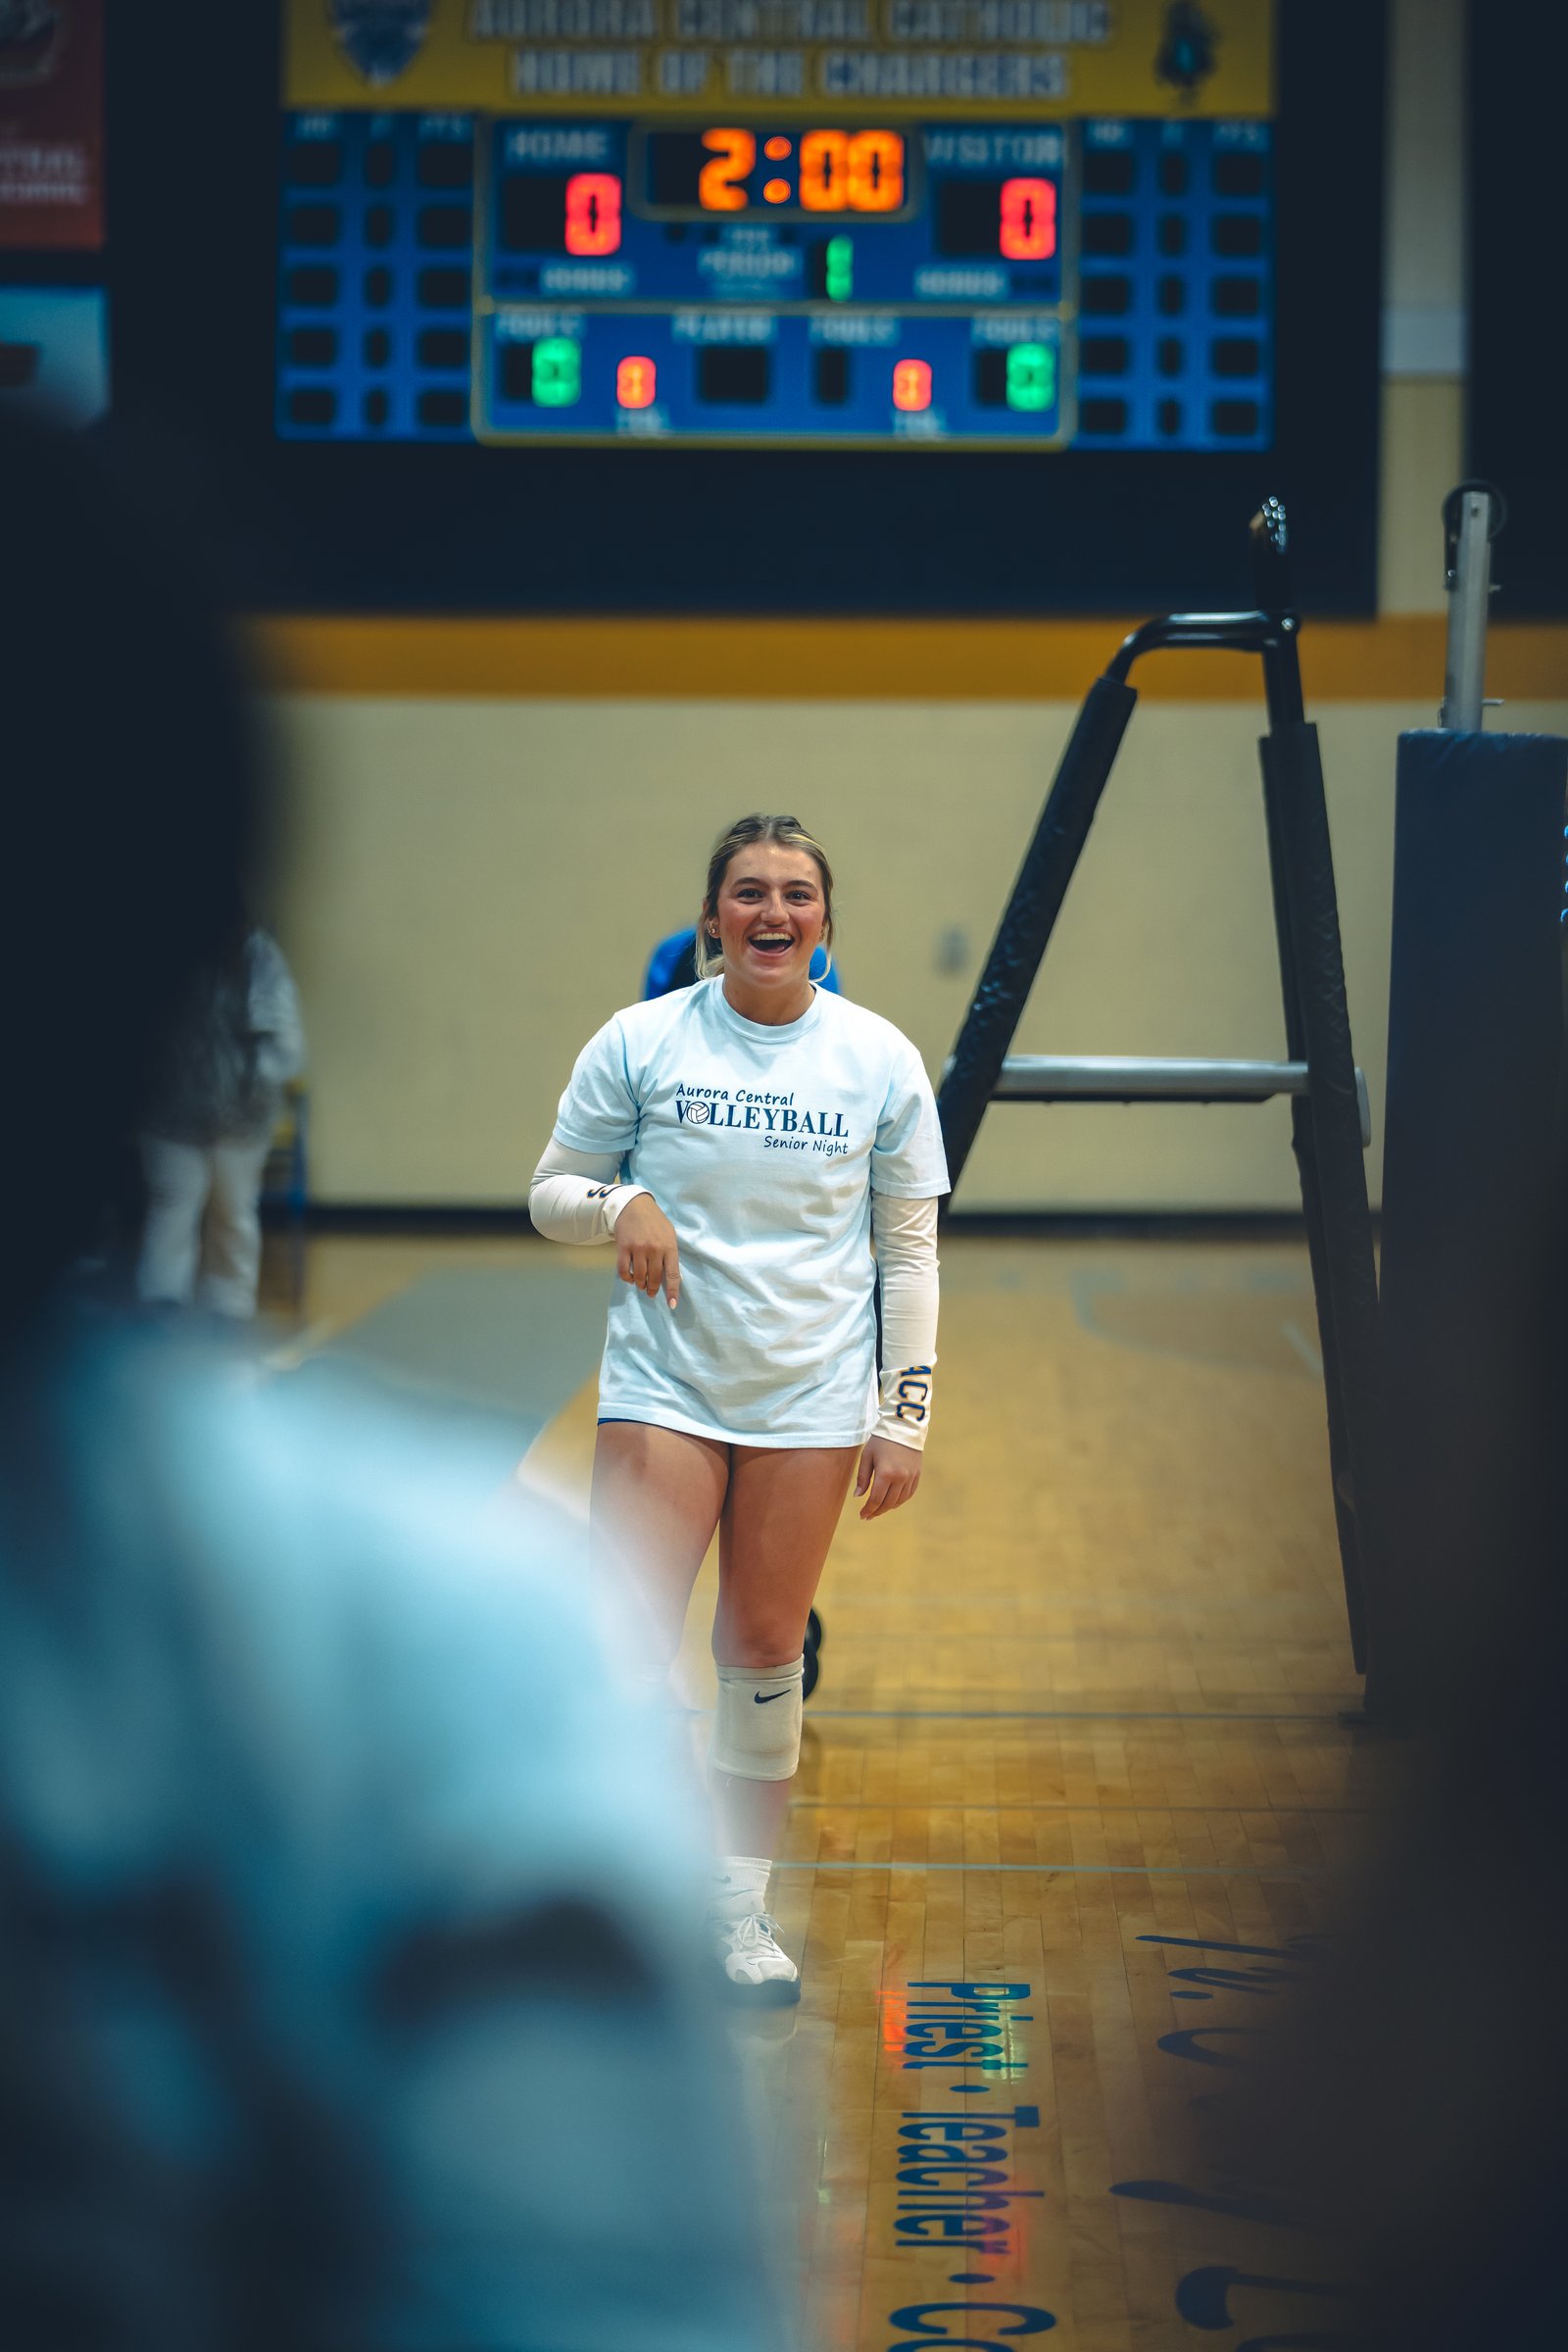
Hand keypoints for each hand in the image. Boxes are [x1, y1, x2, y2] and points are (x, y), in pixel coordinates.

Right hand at [614, 1192, 679, 1307]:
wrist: (634, 1205)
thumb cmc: (655, 1222)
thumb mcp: (669, 1235)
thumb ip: (670, 1255)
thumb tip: (672, 1278)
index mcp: (669, 1247)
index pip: (673, 1274)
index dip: (673, 1292)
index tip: (672, 1305)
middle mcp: (654, 1249)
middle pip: (654, 1278)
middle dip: (653, 1289)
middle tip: (651, 1292)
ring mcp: (638, 1248)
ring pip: (638, 1277)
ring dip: (640, 1284)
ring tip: (641, 1284)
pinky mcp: (623, 1248)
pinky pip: (623, 1270)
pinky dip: (626, 1278)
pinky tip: (629, 1278)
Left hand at [855, 1434, 921, 1519]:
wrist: (903, 1427)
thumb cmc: (881, 1441)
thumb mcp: (867, 1456)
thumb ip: (863, 1477)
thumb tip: (858, 1496)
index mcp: (886, 1473)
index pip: (876, 1499)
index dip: (868, 1510)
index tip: (862, 1515)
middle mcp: (900, 1478)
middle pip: (888, 1503)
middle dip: (877, 1511)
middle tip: (868, 1516)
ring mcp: (910, 1477)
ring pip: (899, 1501)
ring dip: (888, 1507)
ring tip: (878, 1509)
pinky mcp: (917, 1475)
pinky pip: (909, 1494)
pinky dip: (900, 1500)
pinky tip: (892, 1502)